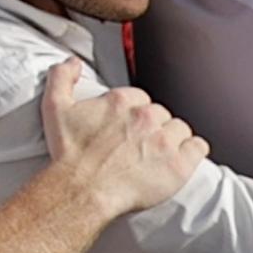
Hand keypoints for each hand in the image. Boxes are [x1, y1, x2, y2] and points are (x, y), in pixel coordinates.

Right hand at [36, 60, 206, 225]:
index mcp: (121, 101)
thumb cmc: (69, 154)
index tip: (128, 126)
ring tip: (161, 152)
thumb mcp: (55, 108)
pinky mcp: (179, 164)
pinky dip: (193, 151)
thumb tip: (73, 62)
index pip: (140, 98)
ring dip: (173, 138)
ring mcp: (164, 141)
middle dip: (153, 126)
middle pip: (160, 113)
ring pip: (180, 129)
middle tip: (141, 142)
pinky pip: (198, 147)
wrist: (81, 189)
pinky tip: (183, 157)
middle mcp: (145, 117)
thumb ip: (61, 78)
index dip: (135, 112)